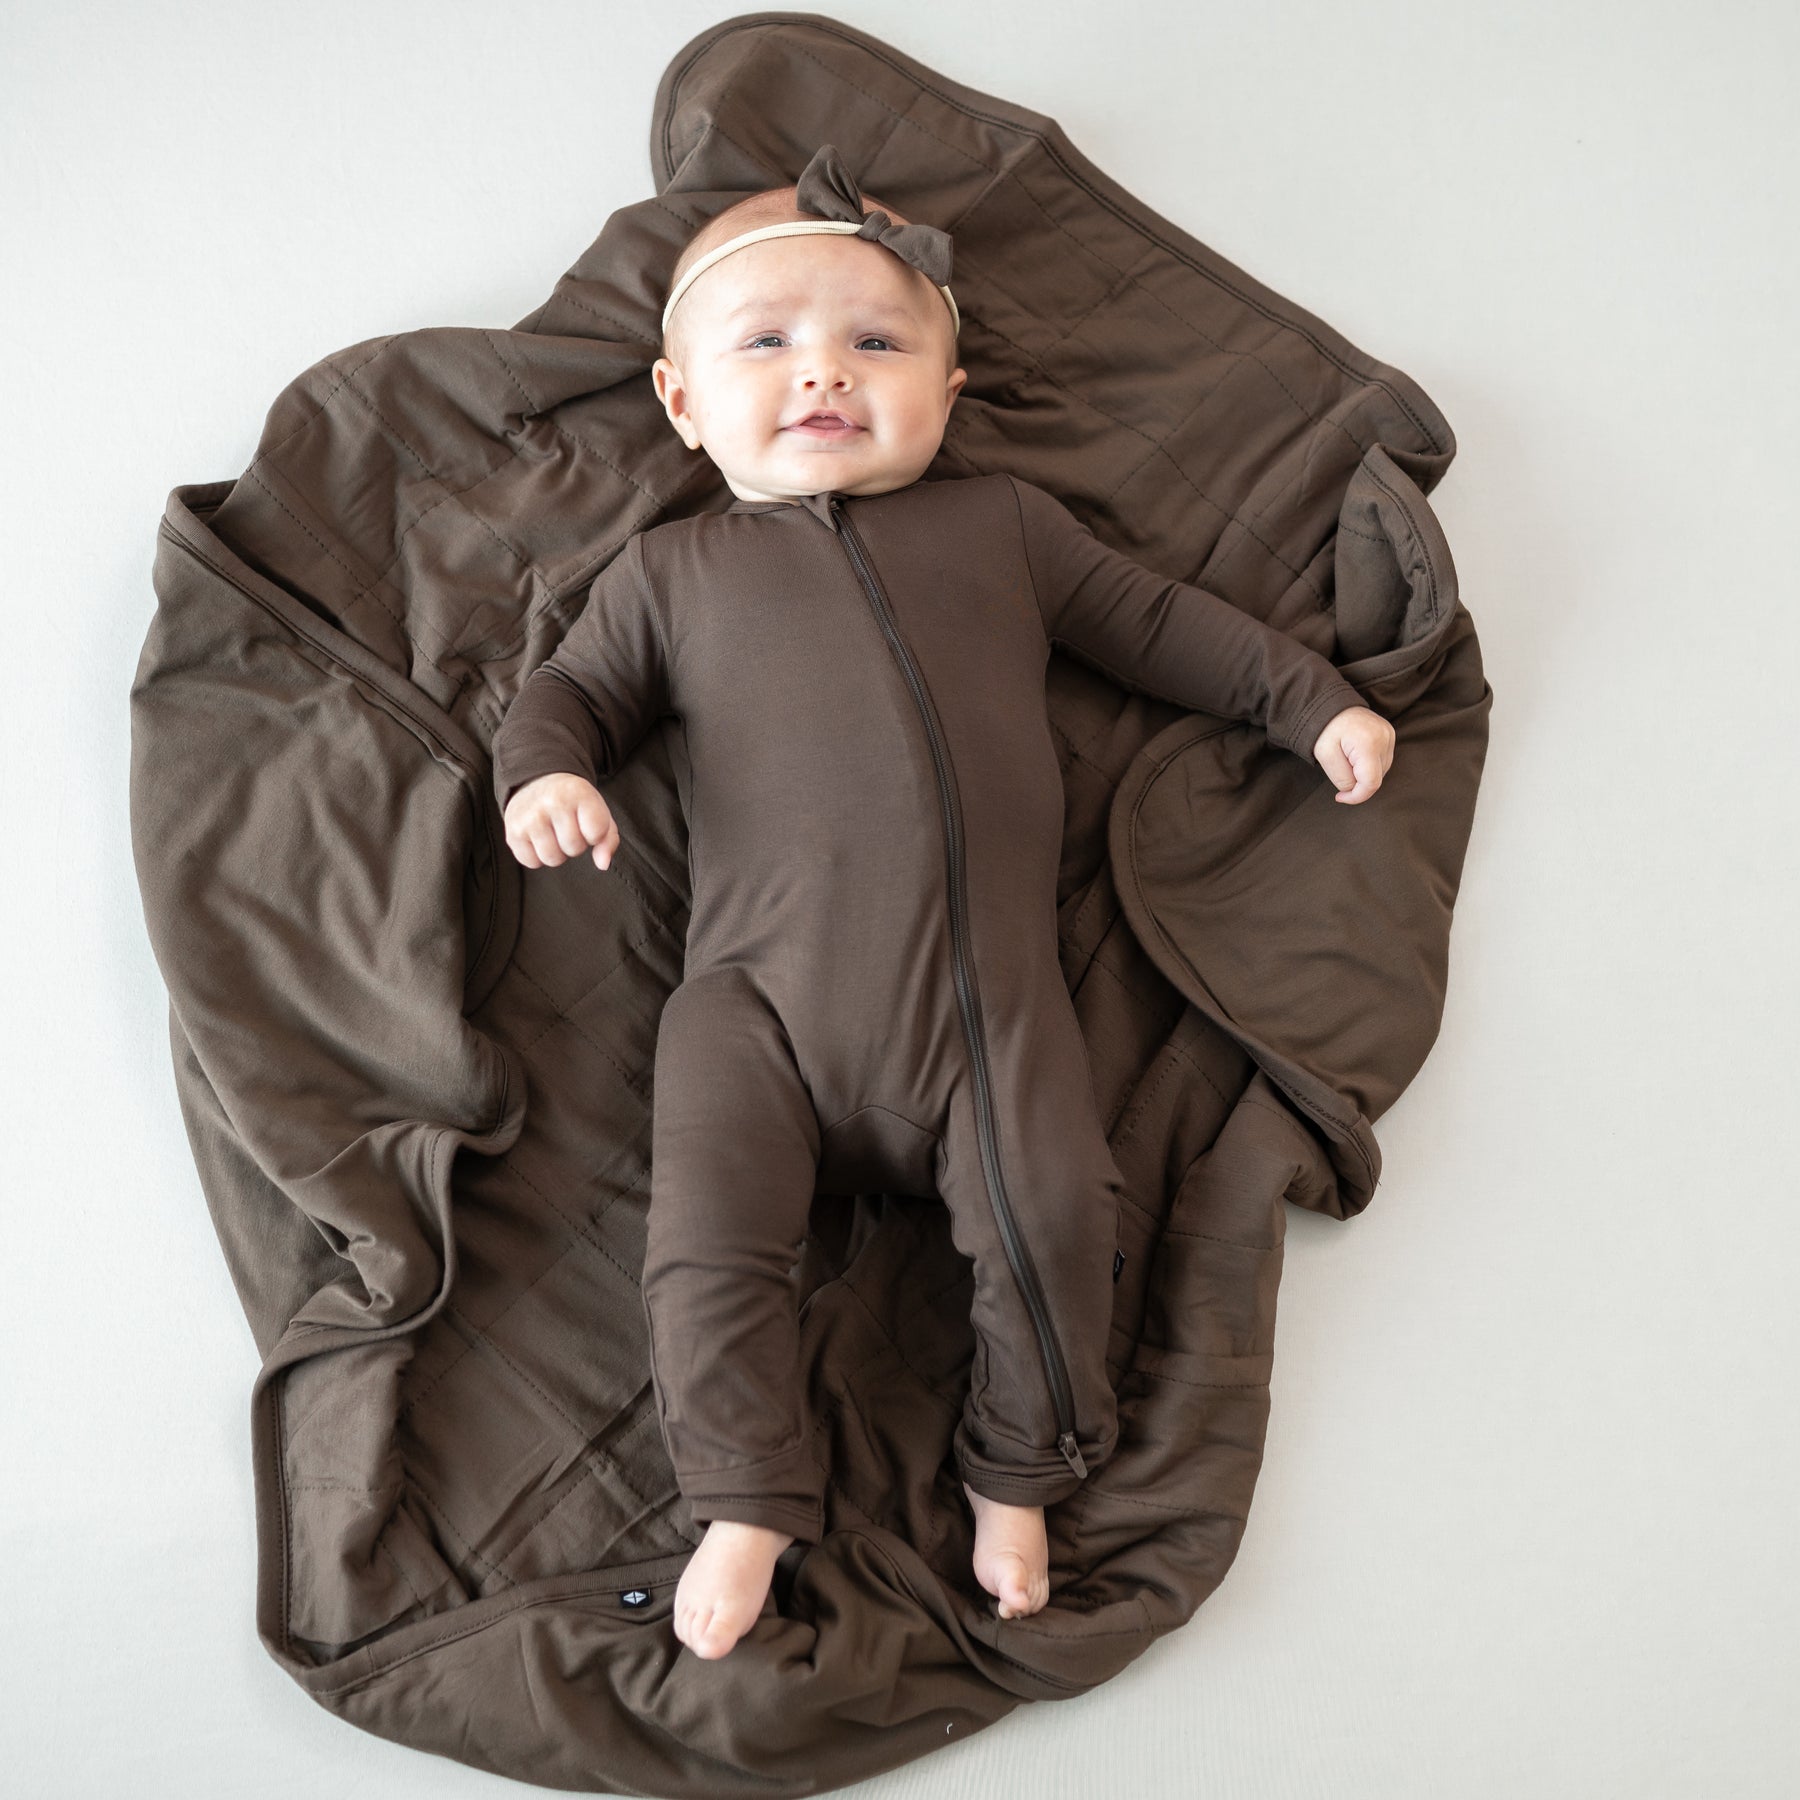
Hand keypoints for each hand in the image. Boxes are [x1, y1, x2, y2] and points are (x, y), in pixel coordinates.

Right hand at [503, 772, 620, 868]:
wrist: (537, 781)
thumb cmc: (574, 802)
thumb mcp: (597, 811)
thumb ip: (608, 839)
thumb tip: (603, 865)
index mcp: (579, 792)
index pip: (596, 833)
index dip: (594, 834)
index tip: (586, 821)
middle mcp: (552, 802)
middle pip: (574, 848)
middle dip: (575, 844)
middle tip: (567, 826)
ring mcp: (529, 816)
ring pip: (552, 859)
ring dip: (557, 852)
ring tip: (553, 833)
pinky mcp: (512, 831)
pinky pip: (531, 862)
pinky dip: (537, 856)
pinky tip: (538, 838)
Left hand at [1311, 705, 1394, 803]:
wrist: (1329, 705)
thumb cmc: (1324, 729)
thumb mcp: (1325, 756)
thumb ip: (1341, 778)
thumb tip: (1353, 789)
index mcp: (1368, 743)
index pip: (1371, 783)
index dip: (1356, 796)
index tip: (1340, 797)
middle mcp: (1384, 738)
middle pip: (1377, 778)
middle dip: (1358, 783)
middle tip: (1340, 773)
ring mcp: (1389, 734)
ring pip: (1381, 770)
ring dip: (1364, 774)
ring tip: (1346, 761)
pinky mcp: (1389, 733)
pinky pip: (1383, 759)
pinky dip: (1370, 765)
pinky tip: (1356, 757)